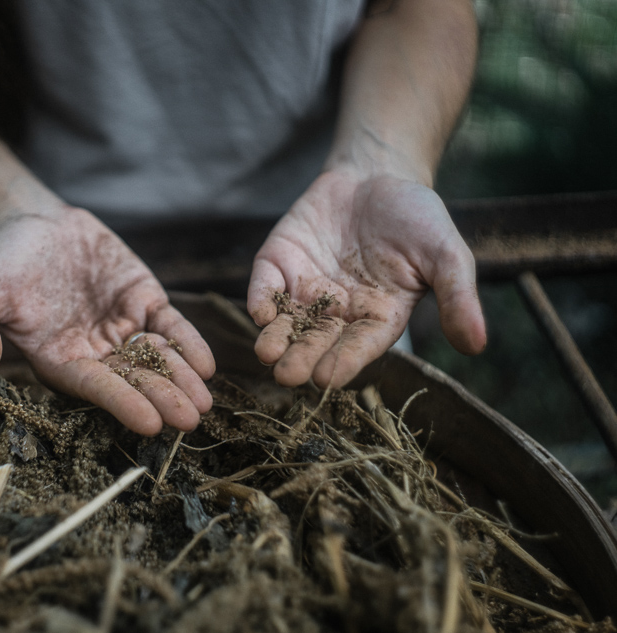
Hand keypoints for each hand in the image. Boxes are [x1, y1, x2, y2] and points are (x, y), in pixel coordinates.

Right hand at [0, 206, 214, 434]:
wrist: (29, 222)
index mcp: (57, 360)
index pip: (94, 387)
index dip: (122, 404)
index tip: (149, 423)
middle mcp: (94, 352)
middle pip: (133, 380)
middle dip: (162, 399)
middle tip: (191, 421)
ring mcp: (121, 327)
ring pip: (157, 358)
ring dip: (182, 380)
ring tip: (205, 403)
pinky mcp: (143, 300)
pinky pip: (170, 325)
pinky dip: (188, 343)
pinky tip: (206, 364)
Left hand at [247, 169, 485, 388]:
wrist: (379, 173)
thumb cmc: (418, 217)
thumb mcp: (446, 253)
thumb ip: (457, 297)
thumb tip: (477, 345)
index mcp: (378, 317)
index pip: (359, 346)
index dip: (344, 362)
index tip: (327, 379)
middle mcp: (337, 311)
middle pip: (317, 341)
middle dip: (301, 358)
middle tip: (286, 376)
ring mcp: (305, 288)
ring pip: (286, 321)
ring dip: (275, 337)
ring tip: (265, 353)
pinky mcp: (280, 263)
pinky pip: (266, 285)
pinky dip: (260, 298)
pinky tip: (259, 311)